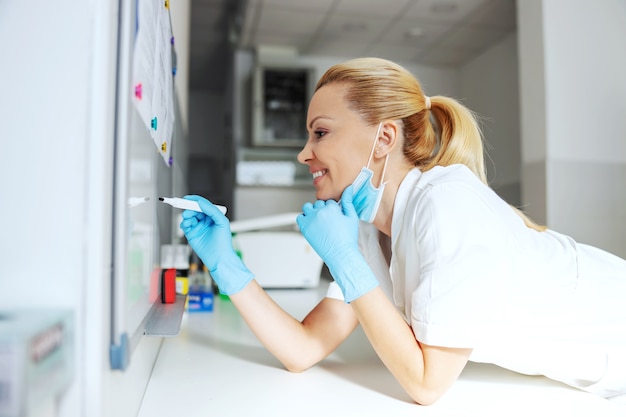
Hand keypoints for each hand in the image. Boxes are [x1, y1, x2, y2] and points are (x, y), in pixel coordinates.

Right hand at [179, 195, 253, 294]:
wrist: (219, 258)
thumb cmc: (223, 242)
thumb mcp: (221, 222)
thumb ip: (212, 210)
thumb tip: (201, 202)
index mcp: (213, 216)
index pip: (203, 205)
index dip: (195, 200)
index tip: (188, 198)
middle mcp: (205, 220)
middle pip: (194, 209)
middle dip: (189, 208)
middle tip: (187, 210)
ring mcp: (198, 227)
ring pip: (188, 216)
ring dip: (186, 215)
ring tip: (188, 218)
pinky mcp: (191, 234)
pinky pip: (185, 225)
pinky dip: (184, 223)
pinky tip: (187, 224)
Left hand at [297, 186, 378, 301]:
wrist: (341, 254)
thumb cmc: (347, 238)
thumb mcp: (351, 217)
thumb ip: (348, 201)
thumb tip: (348, 188)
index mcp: (331, 208)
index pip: (329, 202)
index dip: (332, 209)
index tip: (334, 217)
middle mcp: (320, 212)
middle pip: (318, 204)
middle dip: (322, 210)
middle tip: (328, 222)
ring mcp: (311, 220)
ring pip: (307, 207)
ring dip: (312, 212)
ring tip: (319, 222)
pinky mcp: (304, 228)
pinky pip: (300, 217)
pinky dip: (304, 219)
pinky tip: (312, 225)